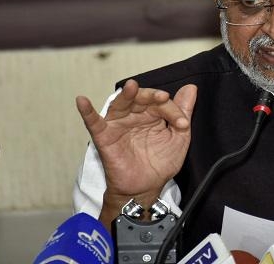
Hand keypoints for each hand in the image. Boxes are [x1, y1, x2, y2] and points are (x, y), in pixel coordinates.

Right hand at [76, 79, 196, 206]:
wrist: (146, 188)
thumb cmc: (160, 163)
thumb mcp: (179, 138)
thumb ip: (184, 113)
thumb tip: (191, 89)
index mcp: (153, 114)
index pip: (162, 103)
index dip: (173, 110)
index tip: (183, 123)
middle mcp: (135, 116)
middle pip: (141, 98)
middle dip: (152, 96)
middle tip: (163, 98)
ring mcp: (119, 125)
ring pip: (121, 104)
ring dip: (127, 95)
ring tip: (132, 87)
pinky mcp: (105, 137)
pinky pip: (93, 123)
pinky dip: (87, 112)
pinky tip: (82, 101)